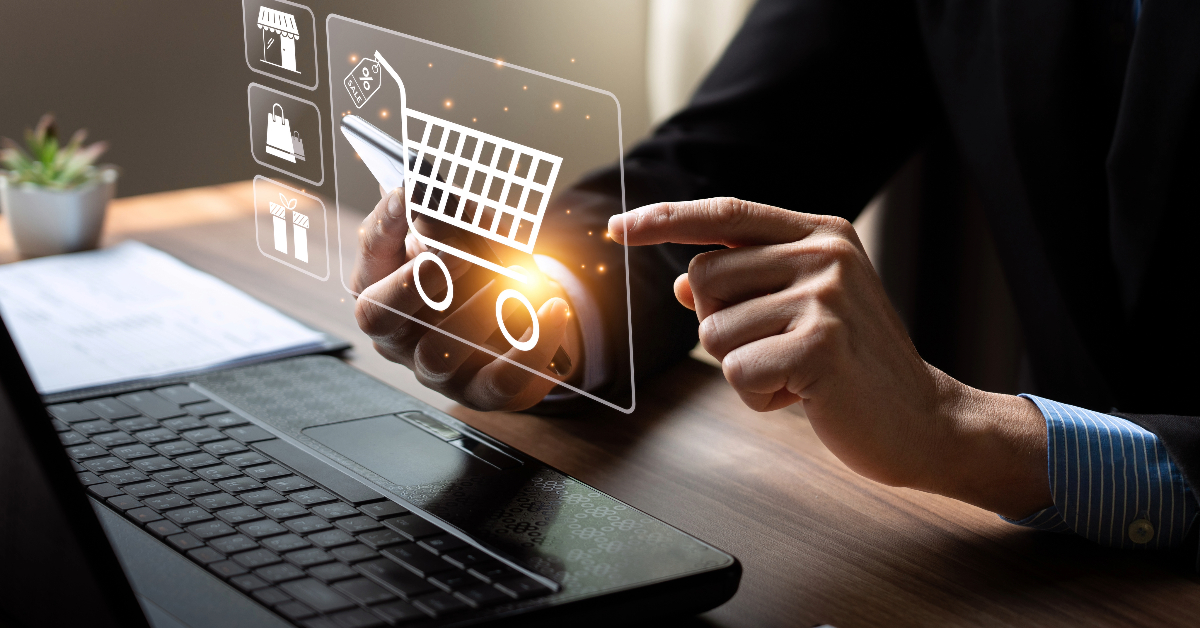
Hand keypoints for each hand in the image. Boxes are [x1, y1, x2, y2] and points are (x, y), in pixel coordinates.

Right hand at [353, 187, 580, 411]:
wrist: (520, 317)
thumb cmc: (477, 270)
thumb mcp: (463, 233)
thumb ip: (444, 216)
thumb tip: (423, 197)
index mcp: (381, 288)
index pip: (368, 254)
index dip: (385, 224)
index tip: (407, 189)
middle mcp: (396, 336)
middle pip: (381, 317)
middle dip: (418, 282)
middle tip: (460, 252)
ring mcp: (435, 371)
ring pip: (439, 353)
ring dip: (478, 313)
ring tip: (514, 280)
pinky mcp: (481, 393)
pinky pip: (502, 380)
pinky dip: (533, 343)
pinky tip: (553, 307)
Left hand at [609, 198, 1050, 517]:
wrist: (922, 420)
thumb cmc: (853, 365)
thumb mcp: (804, 309)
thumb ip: (749, 285)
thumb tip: (681, 284)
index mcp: (820, 234)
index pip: (725, 214)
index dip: (665, 219)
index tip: (615, 228)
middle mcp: (824, 253)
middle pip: (703, 279)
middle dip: (723, 327)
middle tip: (778, 349)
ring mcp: (825, 296)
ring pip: (713, 332)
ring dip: (743, 367)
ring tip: (797, 372)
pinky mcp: (820, 345)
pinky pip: (735, 372)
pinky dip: (759, 396)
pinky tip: (804, 395)